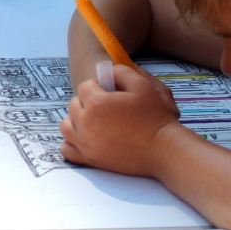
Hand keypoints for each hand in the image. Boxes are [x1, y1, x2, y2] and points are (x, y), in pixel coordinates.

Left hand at [60, 64, 180, 175]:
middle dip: (87, 102)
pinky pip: (67, 150)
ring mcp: (85, 143)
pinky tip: (85, 138)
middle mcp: (85, 122)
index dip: (97, 86)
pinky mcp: (89, 159)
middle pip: (74, 105)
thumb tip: (106, 69)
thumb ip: (121, 72)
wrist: (164, 150)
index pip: (85, 87)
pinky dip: (71, 143)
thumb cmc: (154, 117)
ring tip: (93, 121)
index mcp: (96, 102)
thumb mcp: (142, 85)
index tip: (109, 92)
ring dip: (76, 120)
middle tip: (104, 107)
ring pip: (66, 126)